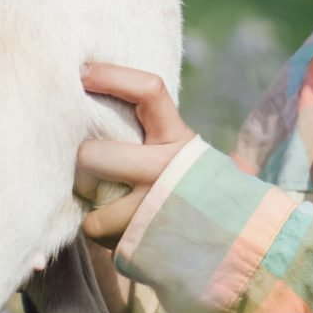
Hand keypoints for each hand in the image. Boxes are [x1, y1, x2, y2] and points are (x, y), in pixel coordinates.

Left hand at [75, 63, 195, 249]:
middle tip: (93, 167)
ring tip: (112, 203)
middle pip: (93, 153)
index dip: (113, 77)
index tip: (84, 74)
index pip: (149, 91)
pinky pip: (93, 226)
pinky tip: (122, 228)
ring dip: (91, 200)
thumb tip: (97, 82)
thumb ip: (153, 127)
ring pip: (89, 193)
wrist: (228, 239)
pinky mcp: (138, 238)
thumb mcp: (180, 150)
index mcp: (178, 138)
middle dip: (85, 161)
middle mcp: (167, 167)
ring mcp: (152, 205)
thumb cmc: (185, 186)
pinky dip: (100, 229)